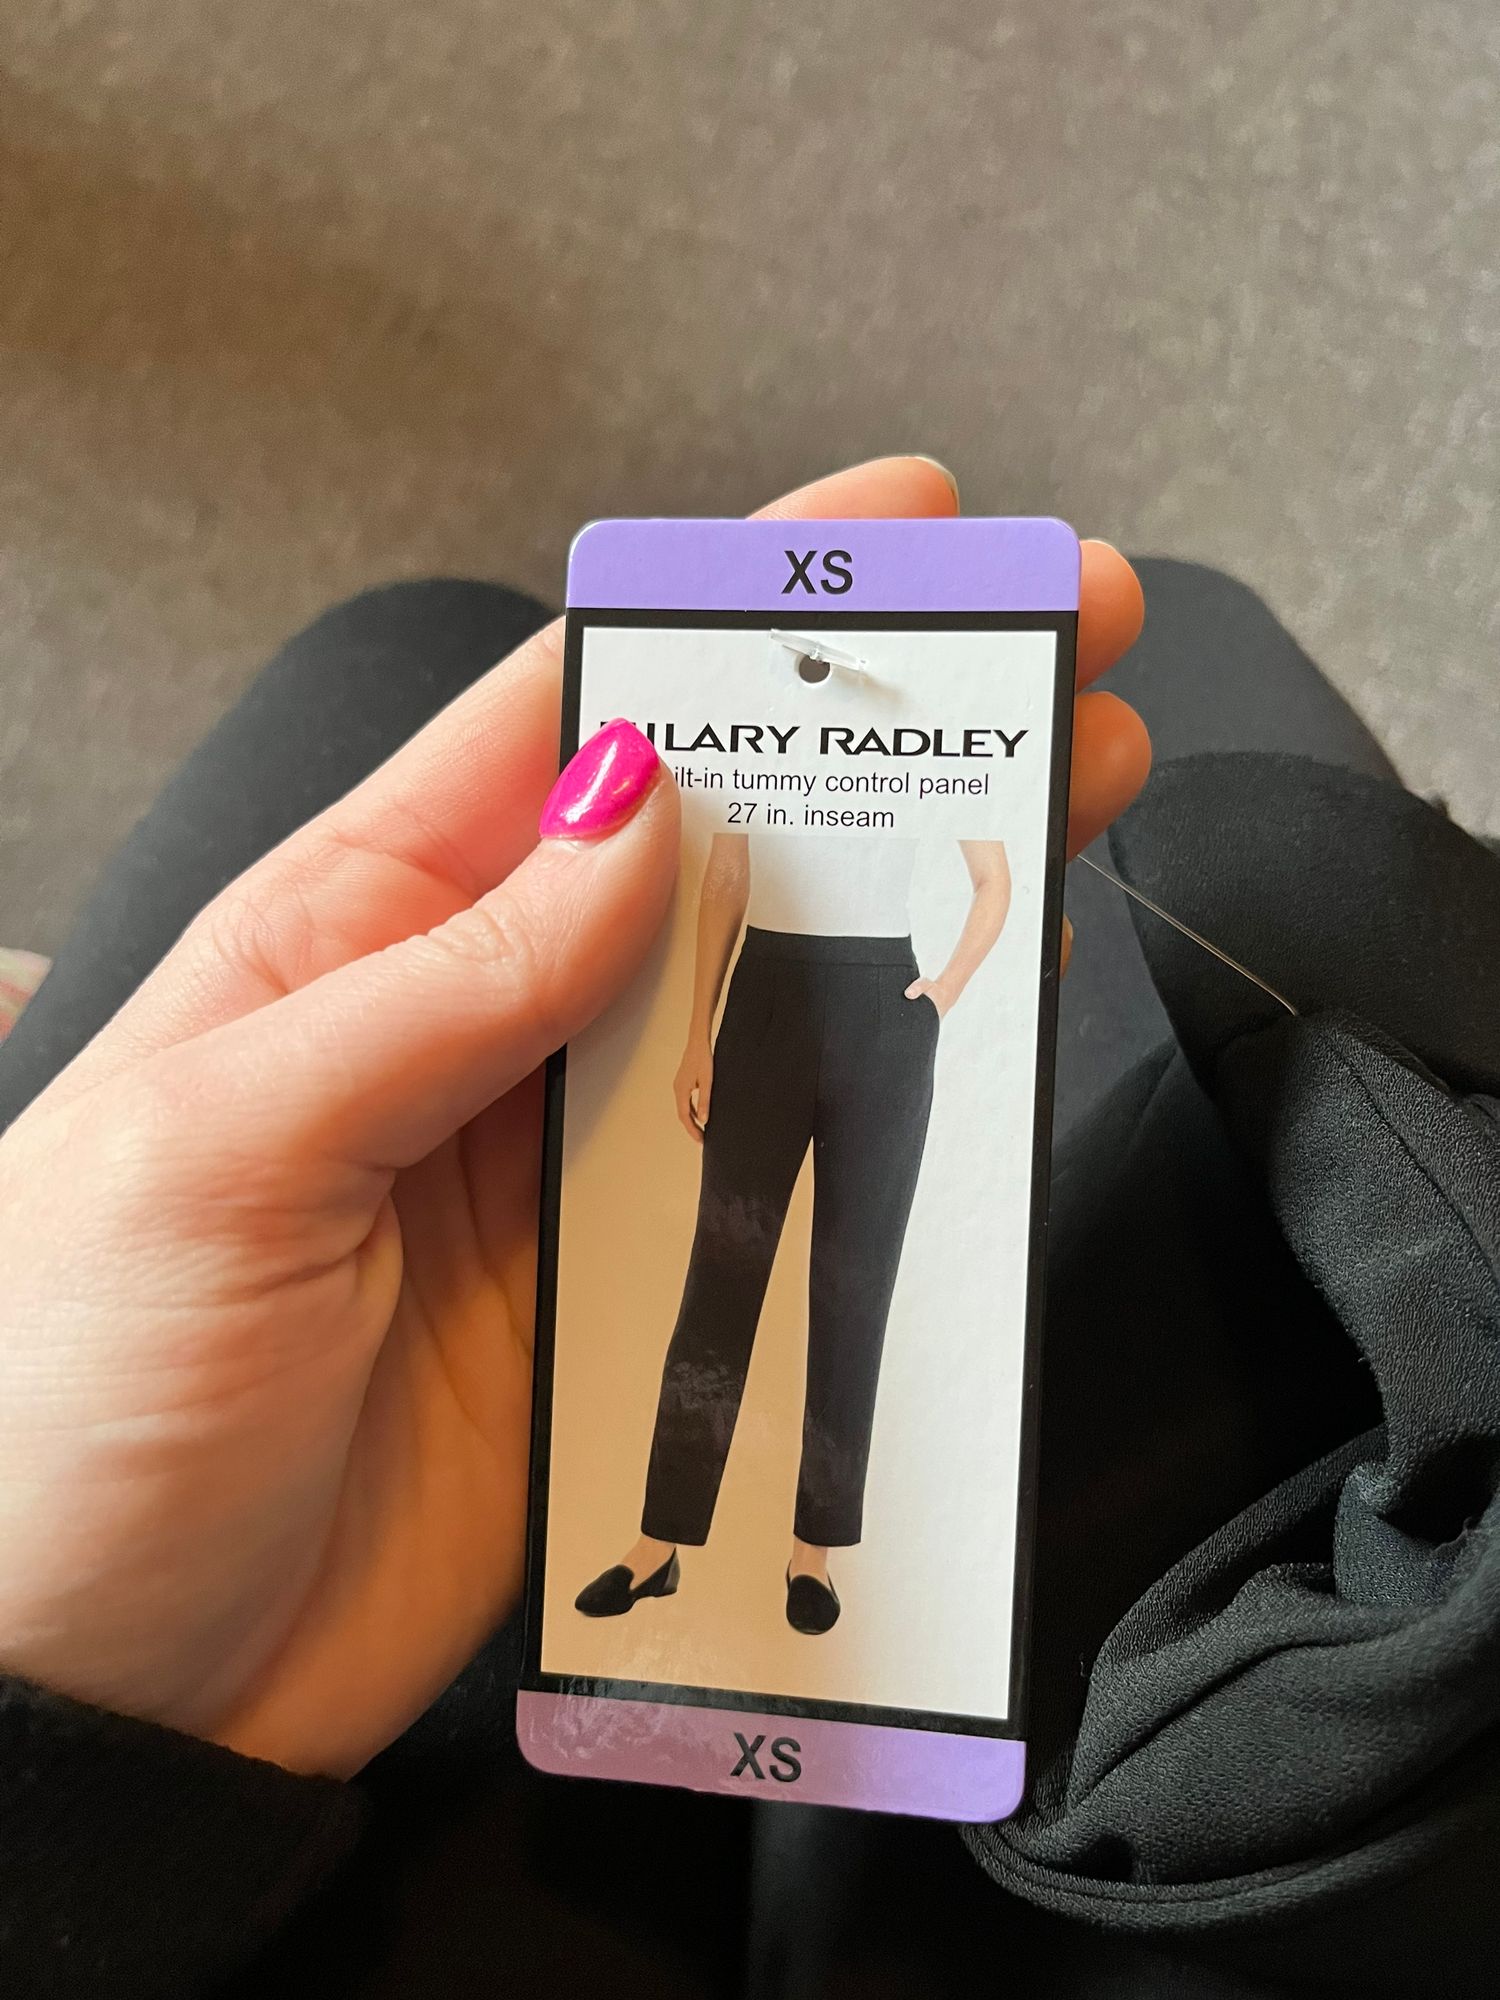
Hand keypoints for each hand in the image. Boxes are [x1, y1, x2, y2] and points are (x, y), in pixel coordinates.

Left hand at [0, 460, 1147, 1779]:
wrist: (98, 1686)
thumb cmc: (62, 1400)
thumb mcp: (214, 1152)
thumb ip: (441, 982)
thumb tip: (633, 811)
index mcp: (345, 934)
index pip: (562, 721)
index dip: (727, 615)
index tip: (884, 533)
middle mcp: (471, 1022)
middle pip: (706, 840)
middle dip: (875, 730)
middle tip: (1041, 637)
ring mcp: (558, 1159)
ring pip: (765, 990)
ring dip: (908, 897)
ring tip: (1062, 794)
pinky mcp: (620, 1295)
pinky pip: (774, 1173)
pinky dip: (883, 1106)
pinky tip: (974, 1037)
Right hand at [673, 1037, 714, 1139]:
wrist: (698, 1042)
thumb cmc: (703, 1060)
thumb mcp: (707, 1082)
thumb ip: (705, 1101)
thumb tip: (704, 1120)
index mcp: (681, 1091)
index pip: (684, 1116)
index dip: (692, 1130)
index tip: (701, 1141)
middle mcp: (677, 1089)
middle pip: (682, 1114)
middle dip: (691, 1128)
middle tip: (702, 1140)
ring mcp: (679, 1086)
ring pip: (684, 1108)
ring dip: (692, 1120)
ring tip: (702, 1131)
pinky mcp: (683, 1082)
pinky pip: (686, 1101)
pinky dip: (692, 1111)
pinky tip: (701, 1115)